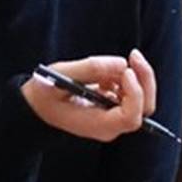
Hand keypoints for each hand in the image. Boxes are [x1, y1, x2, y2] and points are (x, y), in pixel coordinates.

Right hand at [20, 49, 156, 141]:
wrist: (37, 107)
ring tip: (107, 67)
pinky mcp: (113, 108)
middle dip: (144, 79)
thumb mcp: (60, 76)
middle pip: (144, 108)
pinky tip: (104, 75)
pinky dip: (124, 78)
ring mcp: (113, 118)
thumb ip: (90, 69)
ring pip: (142, 99)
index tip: (125, 71)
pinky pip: (131, 93)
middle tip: (133, 55)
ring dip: (133, 76)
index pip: (131, 117)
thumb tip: (122, 64)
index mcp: (97, 125)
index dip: (134, 93)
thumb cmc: (45, 95)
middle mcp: (110, 125)